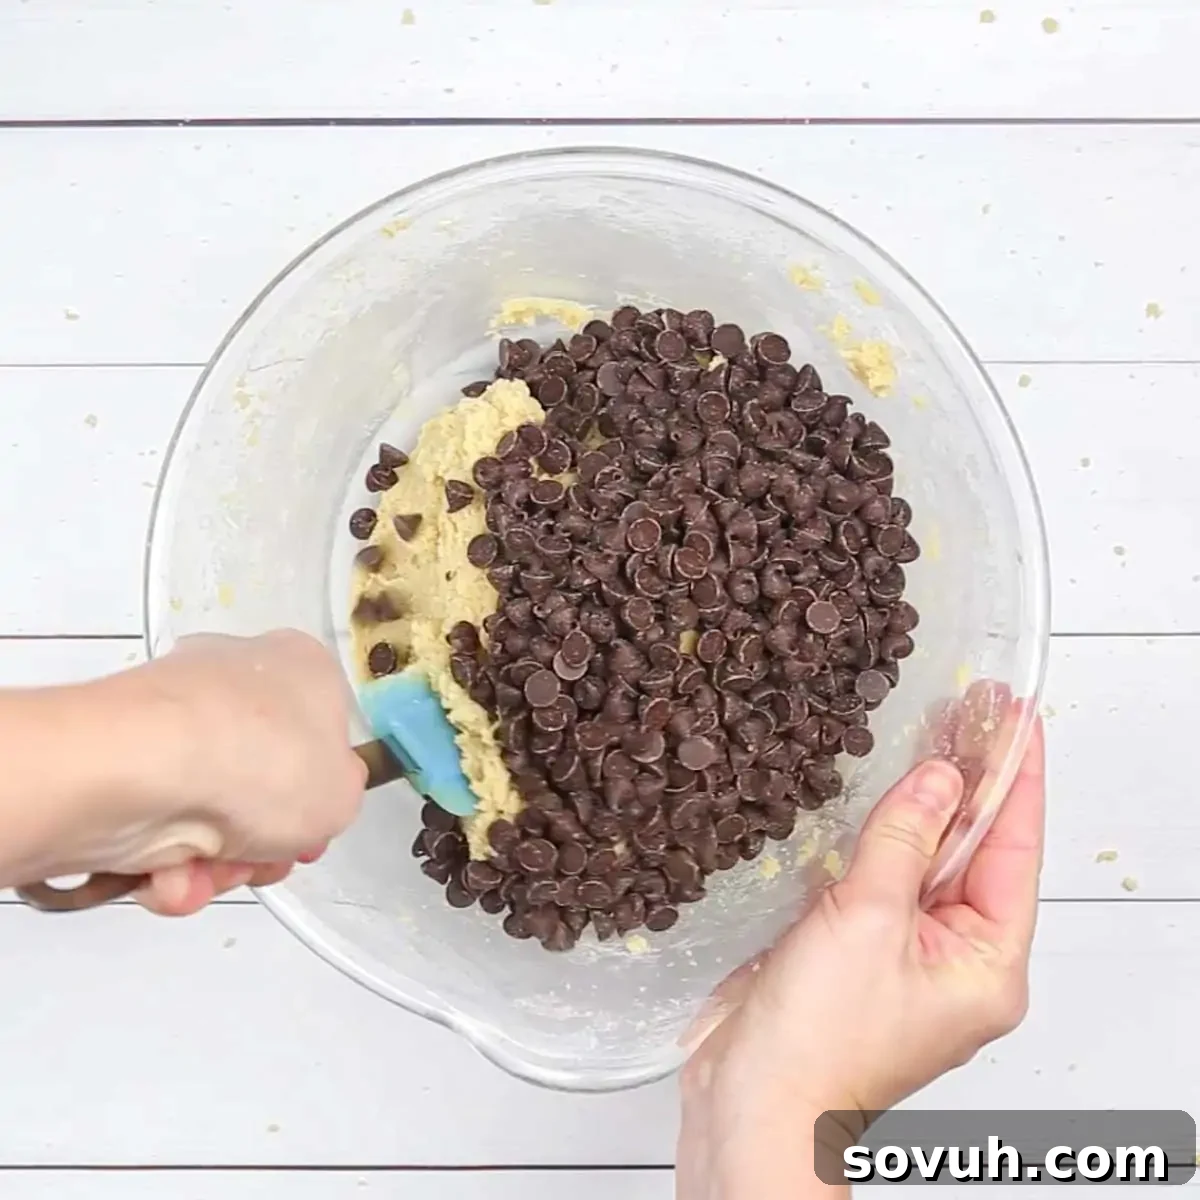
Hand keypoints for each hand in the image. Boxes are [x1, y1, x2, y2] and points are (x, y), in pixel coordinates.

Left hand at [49, 631, 365, 914]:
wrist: (149, 767)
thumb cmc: (261, 761)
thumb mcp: (344, 795)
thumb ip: (339, 796)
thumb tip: (314, 799)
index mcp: (300, 666)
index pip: (322, 732)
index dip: (320, 790)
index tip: (314, 826)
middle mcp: (235, 678)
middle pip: (263, 781)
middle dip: (265, 838)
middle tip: (267, 856)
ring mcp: (173, 717)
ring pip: (211, 812)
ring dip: (220, 861)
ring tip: (213, 869)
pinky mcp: (122, 756)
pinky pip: (160, 824)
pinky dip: (169, 862)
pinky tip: (173, 872)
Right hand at [676, 712, 1044, 1198]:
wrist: (752, 1100)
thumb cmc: (820, 1040)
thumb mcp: (869, 920)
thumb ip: (904, 840)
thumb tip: (939, 777)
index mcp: (987, 963)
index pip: (1014, 850)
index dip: (1016, 777)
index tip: (1017, 719)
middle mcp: (954, 959)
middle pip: (972, 851)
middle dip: (968, 781)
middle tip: (968, 709)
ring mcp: (903, 956)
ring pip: (922, 861)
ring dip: (920, 803)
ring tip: (927, 734)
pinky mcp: (855, 950)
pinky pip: (879, 879)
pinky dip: (877, 835)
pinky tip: (870, 796)